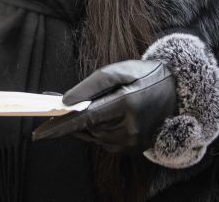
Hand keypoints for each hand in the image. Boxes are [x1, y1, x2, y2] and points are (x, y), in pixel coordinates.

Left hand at [32, 60, 176, 152]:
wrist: (179, 91)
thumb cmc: (146, 75)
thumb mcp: (120, 70)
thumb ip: (91, 84)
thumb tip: (65, 102)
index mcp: (128, 103)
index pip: (87, 118)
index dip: (61, 126)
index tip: (39, 133)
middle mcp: (132, 128)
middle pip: (89, 127)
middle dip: (78, 117)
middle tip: (69, 104)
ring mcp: (134, 142)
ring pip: (96, 136)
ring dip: (90, 123)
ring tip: (102, 105)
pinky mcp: (135, 149)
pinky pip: (106, 142)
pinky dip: (100, 131)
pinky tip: (108, 117)